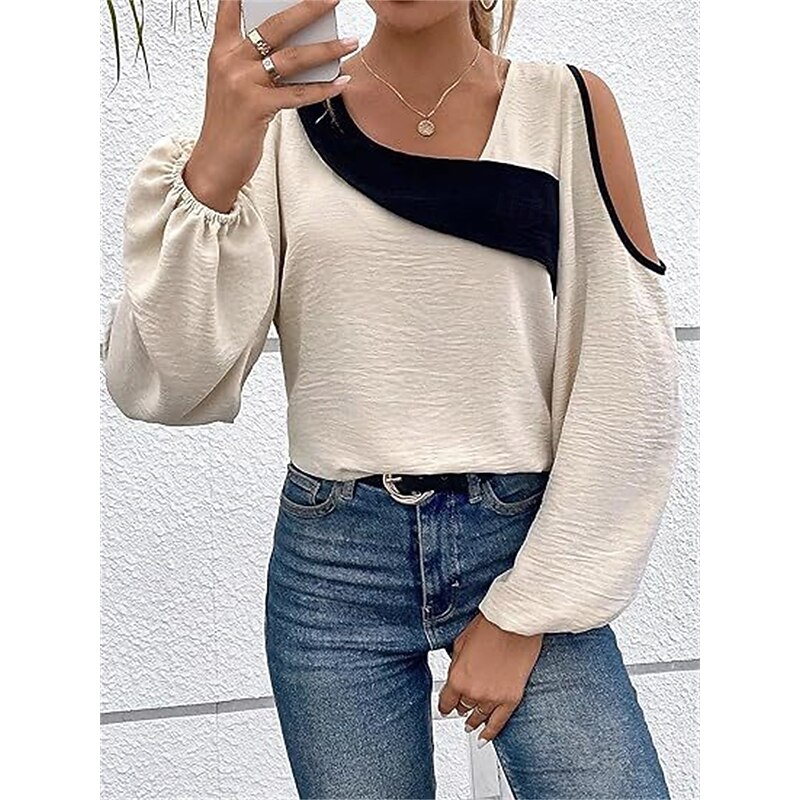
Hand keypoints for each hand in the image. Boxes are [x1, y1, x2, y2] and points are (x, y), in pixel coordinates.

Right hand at [184, 0, 357, 211]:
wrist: (215, 162)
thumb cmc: (230, 124)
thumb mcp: (235, 85)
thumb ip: (256, 63)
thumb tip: (297, 47)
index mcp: (221, 51)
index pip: (230, 7)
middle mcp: (230, 61)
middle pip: (274, 25)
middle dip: (307, 7)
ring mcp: (242, 83)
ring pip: (292, 58)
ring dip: (326, 48)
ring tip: (350, 40)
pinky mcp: (257, 108)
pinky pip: (298, 94)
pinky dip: (323, 89)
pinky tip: (342, 82)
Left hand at [438, 611, 543, 747]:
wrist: (514, 623)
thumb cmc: (489, 626)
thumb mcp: (460, 643)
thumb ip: (456, 665)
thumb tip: (456, 675)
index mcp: (458, 678)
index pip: (446, 702)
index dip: (445, 704)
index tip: (445, 706)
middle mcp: (474, 692)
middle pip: (463, 708)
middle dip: (461, 706)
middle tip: (460, 706)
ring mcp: (493, 697)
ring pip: (479, 716)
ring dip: (474, 719)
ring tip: (471, 723)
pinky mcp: (511, 698)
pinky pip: (499, 723)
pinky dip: (490, 731)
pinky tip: (484, 737)